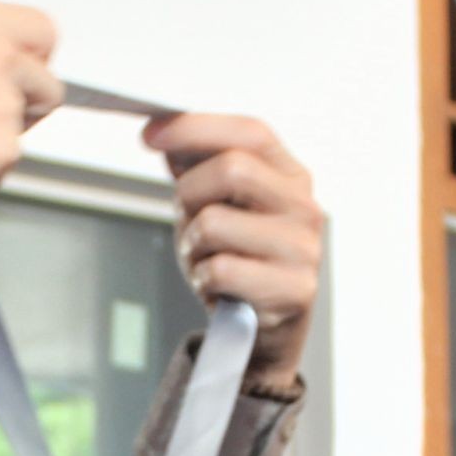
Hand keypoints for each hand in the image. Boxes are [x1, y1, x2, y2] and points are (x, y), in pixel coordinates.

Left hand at [152, 116, 325, 380]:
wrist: (261, 328)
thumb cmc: (238, 258)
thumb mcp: (216, 204)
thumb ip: (197, 167)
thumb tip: (167, 136)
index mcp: (289, 174)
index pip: (249, 132)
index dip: (196, 127)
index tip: (152, 134)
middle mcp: (304, 206)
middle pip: (231, 169)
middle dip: (190, 194)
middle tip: (188, 219)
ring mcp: (303, 248)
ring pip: (215, 222)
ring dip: (193, 244)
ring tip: (207, 258)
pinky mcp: (295, 289)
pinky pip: (219, 270)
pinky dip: (202, 278)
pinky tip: (216, 286)